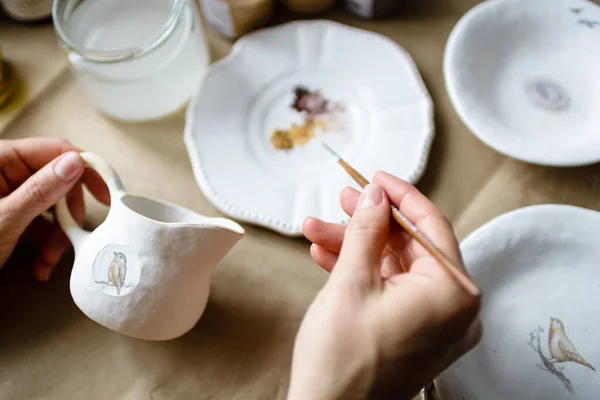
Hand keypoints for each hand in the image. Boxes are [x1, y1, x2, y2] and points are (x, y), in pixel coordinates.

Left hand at [0, 138, 108, 279]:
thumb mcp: (4, 219)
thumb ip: (41, 190)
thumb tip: (75, 163)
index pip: (56, 151)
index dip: (85, 170)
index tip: (106, 194)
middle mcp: (5, 174)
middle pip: (58, 182)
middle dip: (67, 217)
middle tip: (72, 239)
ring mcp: (8, 196)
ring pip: (52, 208)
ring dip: (57, 238)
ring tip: (48, 262)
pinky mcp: (10, 216)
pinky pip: (40, 224)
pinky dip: (45, 246)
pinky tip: (40, 265)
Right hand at [287, 171, 481, 399]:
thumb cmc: (342, 362)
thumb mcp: (351, 282)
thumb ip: (366, 230)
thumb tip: (376, 196)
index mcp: (452, 294)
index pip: (431, 226)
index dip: (400, 195)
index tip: (375, 177)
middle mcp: (453, 310)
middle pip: (411, 246)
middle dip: (370, 221)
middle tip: (343, 199)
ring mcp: (436, 325)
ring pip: (395, 267)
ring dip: (355, 246)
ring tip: (317, 230)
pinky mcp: (416, 334)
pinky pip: (391, 290)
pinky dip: (361, 272)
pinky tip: (327, 256)